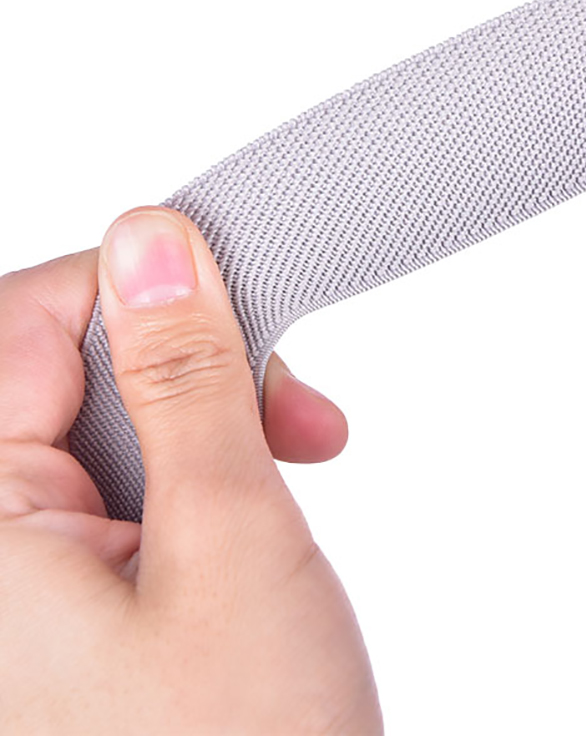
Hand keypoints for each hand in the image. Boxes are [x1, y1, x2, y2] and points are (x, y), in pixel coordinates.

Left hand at [0, 207, 381, 732]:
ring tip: (288, 468)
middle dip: (190, 366)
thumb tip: (154, 242)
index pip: (24, 321)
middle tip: (296, 414)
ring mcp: (16, 582)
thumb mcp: (230, 540)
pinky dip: (189, 475)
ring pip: (96, 426)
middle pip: (59, 371)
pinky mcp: (54, 604)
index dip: (146, 291)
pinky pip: (106, 489)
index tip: (246, 305)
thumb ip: (186, 379)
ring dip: (201, 423)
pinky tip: (245, 508)